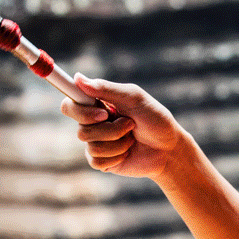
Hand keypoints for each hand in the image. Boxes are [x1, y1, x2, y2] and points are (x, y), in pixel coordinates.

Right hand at [62, 75, 183, 178]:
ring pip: (91, 145)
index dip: (79, 110)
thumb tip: (77, 77)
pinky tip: (128, 152)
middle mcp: (93, 123)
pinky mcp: (101, 161)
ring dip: (118, 142)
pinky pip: (96, 160)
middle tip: (130, 124)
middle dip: (111, 129)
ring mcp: (96, 142)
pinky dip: (117, 156)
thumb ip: (106, 89)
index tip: (103, 112)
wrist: (169, 149)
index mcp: (97, 104)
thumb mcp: (134, 98)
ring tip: (133, 138)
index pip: (69, 104)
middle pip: (81, 128)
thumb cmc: (155, 119)